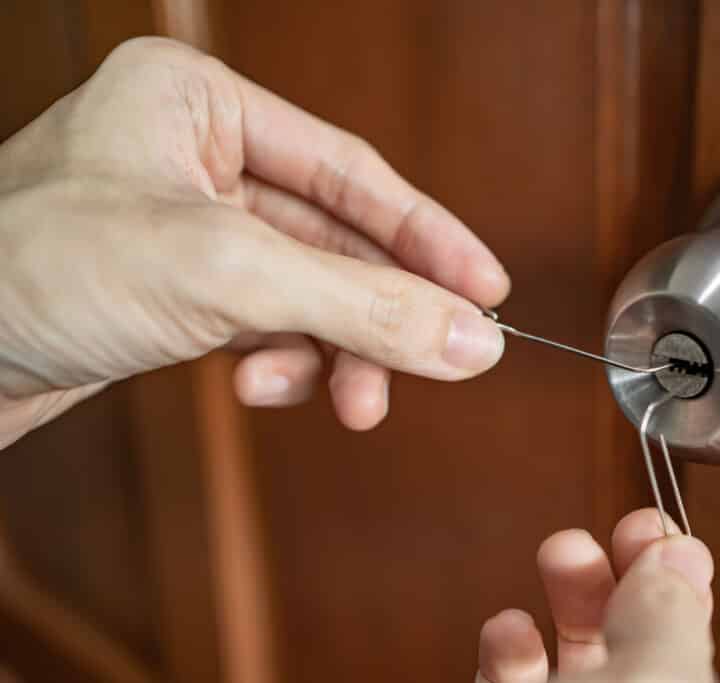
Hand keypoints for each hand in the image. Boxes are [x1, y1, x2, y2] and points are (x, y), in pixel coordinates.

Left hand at [0, 37, 508, 447]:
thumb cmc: (30, 269)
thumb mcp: (224, 273)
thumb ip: (359, 304)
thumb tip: (469, 337)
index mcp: (200, 103)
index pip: (350, 170)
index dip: (428, 236)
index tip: (486, 290)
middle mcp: (195, 156)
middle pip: (335, 239)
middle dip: (377, 314)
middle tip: (431, 366)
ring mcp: (185, 228)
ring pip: (306, 291)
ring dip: (331, 350)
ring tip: (339, 399)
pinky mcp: (173, 291)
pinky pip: (266, 324)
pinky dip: (281, 363)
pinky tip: (259, 385)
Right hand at [476, 509, 719, 681]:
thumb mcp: (655, 680)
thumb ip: (669, 619)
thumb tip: (673, 557)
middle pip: (670, 655)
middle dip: (650, 583)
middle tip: (636, 530)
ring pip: (593, 665)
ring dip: (574, 600)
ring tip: (565, 554)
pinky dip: (512, 656)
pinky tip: (511, 631)